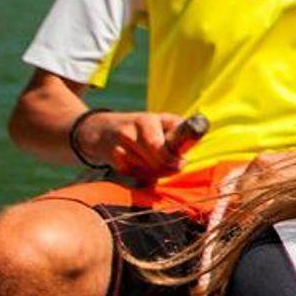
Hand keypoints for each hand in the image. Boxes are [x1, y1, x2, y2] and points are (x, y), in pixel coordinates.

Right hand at [84, 111, 201, 179]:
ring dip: (159, 172)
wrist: (101, 130)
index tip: (180, 162)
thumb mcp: (161, 120)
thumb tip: (195, 137)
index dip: (170, 158)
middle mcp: (128, 133)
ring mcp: (118, 149)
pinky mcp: (114, 162)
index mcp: (144, 121)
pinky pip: (137, 174)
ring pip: (148, 170)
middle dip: (169, 168)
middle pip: (155, 162)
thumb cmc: (141, 125)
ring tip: (162, 164)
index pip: (157, 144)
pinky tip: (146, 167)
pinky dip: (146, 175)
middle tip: (176, 165)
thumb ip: (179, 128)